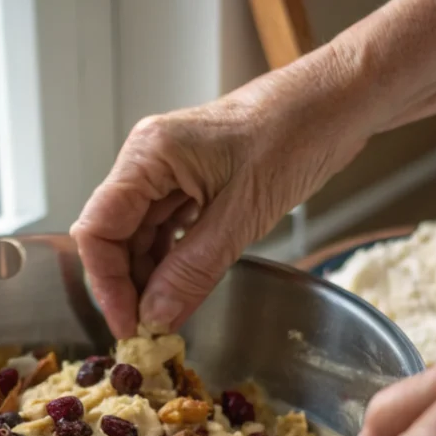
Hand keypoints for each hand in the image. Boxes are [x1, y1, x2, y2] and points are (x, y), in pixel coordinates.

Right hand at [70, 67, 367, 337]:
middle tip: (148, 332)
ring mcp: (170, 172)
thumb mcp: (244, 213)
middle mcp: (149, 161)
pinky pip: (168, 230)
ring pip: (139, 237)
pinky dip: (171, 263)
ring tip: (166, 318)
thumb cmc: (297, 133)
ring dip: (149, 279)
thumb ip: (193, 268)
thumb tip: (155, 317)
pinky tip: (182, 289)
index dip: (106, 284)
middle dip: (127, 286)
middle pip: (113, 236)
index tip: (128, 326)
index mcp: (149, 155)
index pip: (97, 229)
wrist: (338, 103)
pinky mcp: (193, 183)